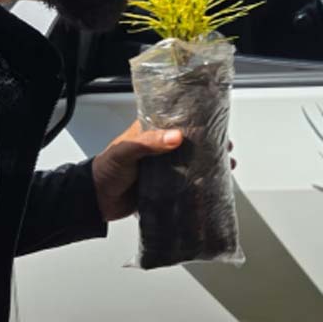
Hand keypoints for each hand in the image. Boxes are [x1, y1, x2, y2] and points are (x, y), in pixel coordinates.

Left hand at [91, 122, 238, 221]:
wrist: (95, 202)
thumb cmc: (105, 170)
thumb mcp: (125, 151)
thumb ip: (148, 143)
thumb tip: (176, 137)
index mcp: (150, 131)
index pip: (178, 119)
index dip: (198, 120)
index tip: (216, 122)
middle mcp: (160, 147)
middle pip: (191, 141)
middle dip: (211, 143)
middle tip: (227, 146)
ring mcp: (165, 167)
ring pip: (192, 161)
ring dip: (209, 162)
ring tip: (226, 165)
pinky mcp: (166, 186)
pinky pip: (187, 182)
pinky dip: (200, 182)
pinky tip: (213, 183)